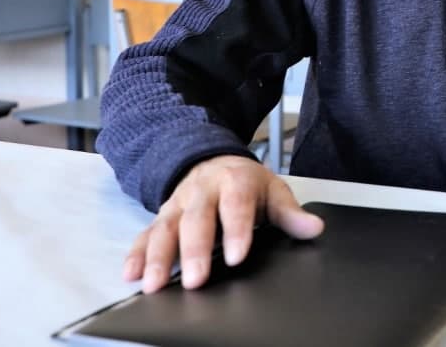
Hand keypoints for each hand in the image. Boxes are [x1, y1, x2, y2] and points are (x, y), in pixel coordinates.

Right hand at [123, 154, 324, 292]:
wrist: (212, 161)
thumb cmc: (245, 183)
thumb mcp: (272, 190)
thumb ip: (291, 213)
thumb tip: (314, 228)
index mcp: (234, 182)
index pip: (236, 206)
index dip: (236, 231)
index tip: (237, 256)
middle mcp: (202, 191)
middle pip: (196, 220)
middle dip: (195, 251)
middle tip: (196, 280)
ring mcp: (178, 204)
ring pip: (165, 229)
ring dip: (158, 257)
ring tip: (155, 284)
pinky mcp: (161, 217)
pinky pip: (146, 234)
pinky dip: (137, 254)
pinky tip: (131, 274)